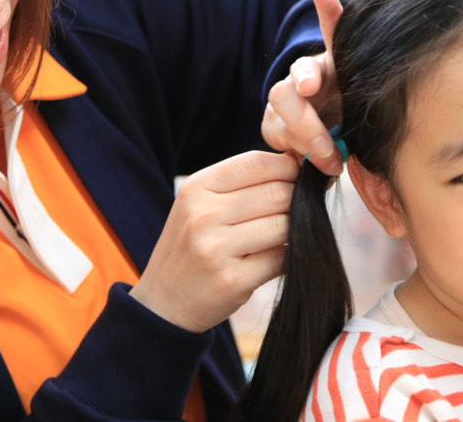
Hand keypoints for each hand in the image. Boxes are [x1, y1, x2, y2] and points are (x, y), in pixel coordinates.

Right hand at [129, 151, 297, 332]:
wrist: (164, 300)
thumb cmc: (191, 245)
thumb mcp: (201, 203)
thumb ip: (243, 182)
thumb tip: (298, 163)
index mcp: (198, 187)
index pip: (258, 162)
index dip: (288, 168)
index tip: (296, 179)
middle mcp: (204, 214)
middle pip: (277, 192)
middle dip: (296, 200)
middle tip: (295, 212)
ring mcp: (216, 248)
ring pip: (284, 225)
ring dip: (293, 231)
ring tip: (280, 236)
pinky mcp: (233, 280)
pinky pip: (281, 259)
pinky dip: (287, 257)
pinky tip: (273, 258)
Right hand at [262, 0, 343, 174]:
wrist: (351, 120)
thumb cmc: (353, 89)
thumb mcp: (354, 63)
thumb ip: (334, 26)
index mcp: (315, 69)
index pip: (302, 67)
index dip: (304, 74)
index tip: (312, 84)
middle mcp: (293, 88)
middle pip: (284, 99)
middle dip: (304, 123)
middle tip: (328, 147)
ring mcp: (283, 114)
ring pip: (276, 126)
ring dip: (303, 145)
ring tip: (332, 163)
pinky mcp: (279, 137)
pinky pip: (279, 147)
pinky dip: (297, 157)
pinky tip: (318, 169)